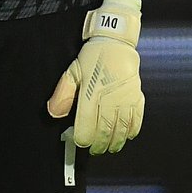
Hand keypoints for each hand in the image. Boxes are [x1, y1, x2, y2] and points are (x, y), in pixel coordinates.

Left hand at [47, 0, 143, 154]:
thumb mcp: (72, 72)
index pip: (86, 125)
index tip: (80, 141)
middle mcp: (109, 99)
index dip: (82, 138)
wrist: (116, 43)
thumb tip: (54, 113)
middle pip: (104, 131)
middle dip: (98, 145)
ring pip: (122, 129)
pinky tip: (127, 136)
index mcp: (91, 93)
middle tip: (94, 149)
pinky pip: (137, 120)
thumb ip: (62, 94)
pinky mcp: (137, 97)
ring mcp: (125, 99)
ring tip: (109, 147)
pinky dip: (132, 131)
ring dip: (115, 142)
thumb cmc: (94, 57)